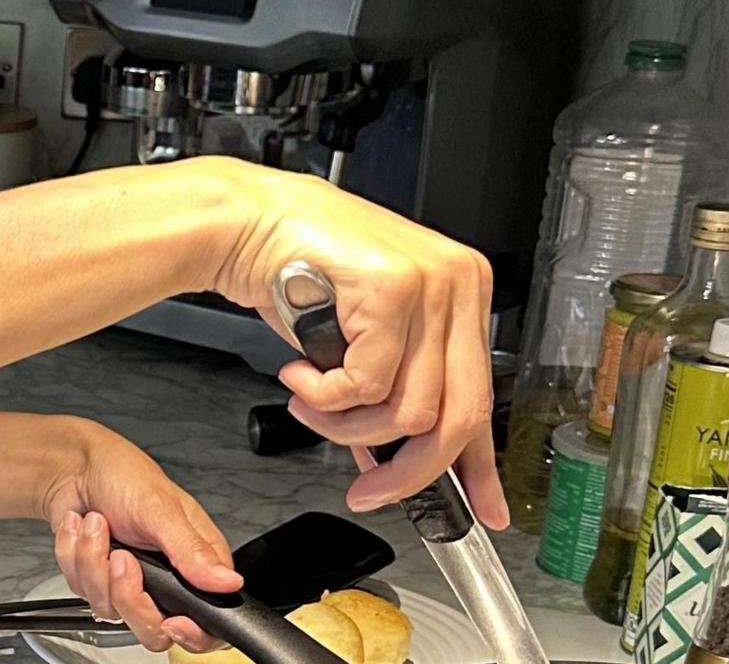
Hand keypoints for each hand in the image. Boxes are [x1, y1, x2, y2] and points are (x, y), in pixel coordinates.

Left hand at [40, 422, 238, 654]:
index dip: (193, 634)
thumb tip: (228, 582)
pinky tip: (81, 530)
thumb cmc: (123, 474)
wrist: (74, 468)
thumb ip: (192, 550)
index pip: (209, 621)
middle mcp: (166, 578)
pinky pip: (83, 592)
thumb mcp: (160, 507)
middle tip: (120, 556)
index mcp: (196, 559)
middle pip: (154, 628)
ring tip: (97, 525)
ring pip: (111, 610)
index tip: (172, 620)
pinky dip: (75, 558)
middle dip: (127, 592)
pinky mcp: (98, 581)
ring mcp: (130, 582)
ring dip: (93, 563)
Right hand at [203, 162, 507, 525]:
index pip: (482, 396)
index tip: (483, 507)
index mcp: (463, 291)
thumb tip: (399, 459)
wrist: (246, 221)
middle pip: (458, 415)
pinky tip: (299, 373)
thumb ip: (394, 390)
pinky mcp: (393, 289)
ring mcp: (431, 283)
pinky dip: (326, 397)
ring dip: (347, 427)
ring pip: (410, 410)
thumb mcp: (363, 338)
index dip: (480, 466)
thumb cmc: (296, 268)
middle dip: (406, 470)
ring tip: (311, 402)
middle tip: (367, 490)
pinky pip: (367, 385)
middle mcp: (458, 283)